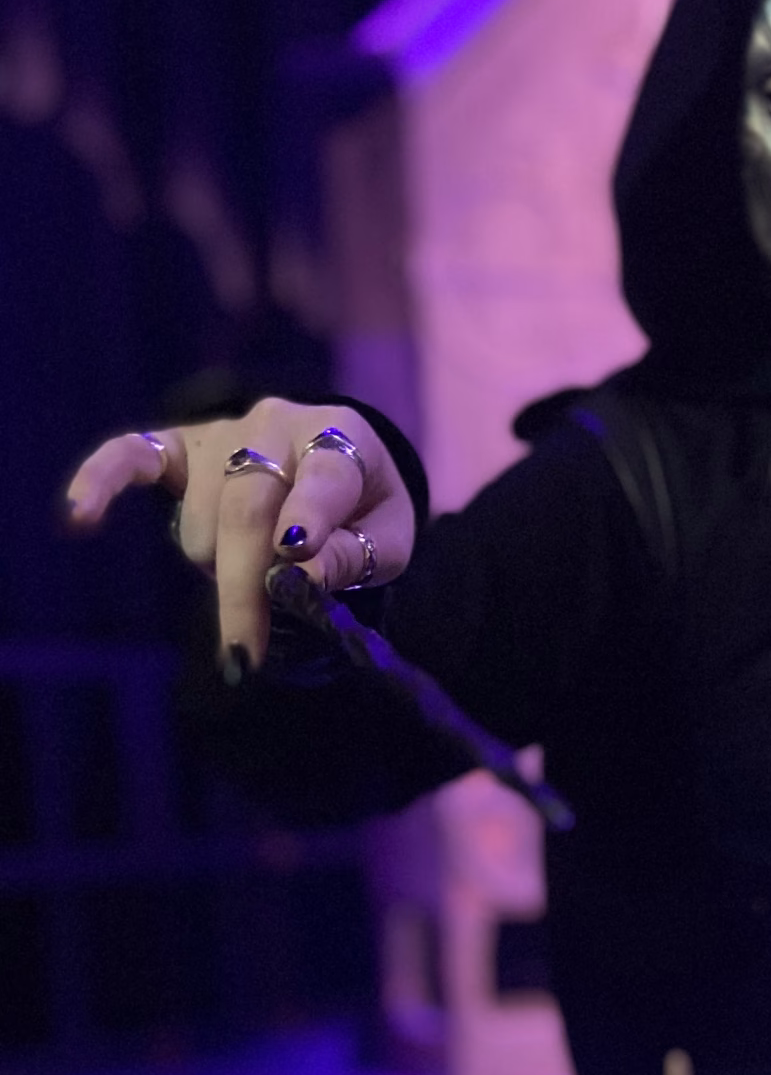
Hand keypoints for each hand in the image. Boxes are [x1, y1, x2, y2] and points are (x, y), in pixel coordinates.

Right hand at [64, 399, 416, 669]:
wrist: (340, 466)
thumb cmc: (365, 511)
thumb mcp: (388, 538)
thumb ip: (357, 555)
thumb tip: (306, 572)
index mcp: (341, 437)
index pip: (322, 478)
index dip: (308, 517)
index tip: (295, 558)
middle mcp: (276, 423)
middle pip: (246, 509)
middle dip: (243, 585)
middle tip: (244, 652)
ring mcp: (222, 432)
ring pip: (203, 518)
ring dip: (221, 567)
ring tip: (254, 571)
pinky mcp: (177, 445)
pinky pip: (130, 457)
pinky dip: (101, 482)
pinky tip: (79, 517)